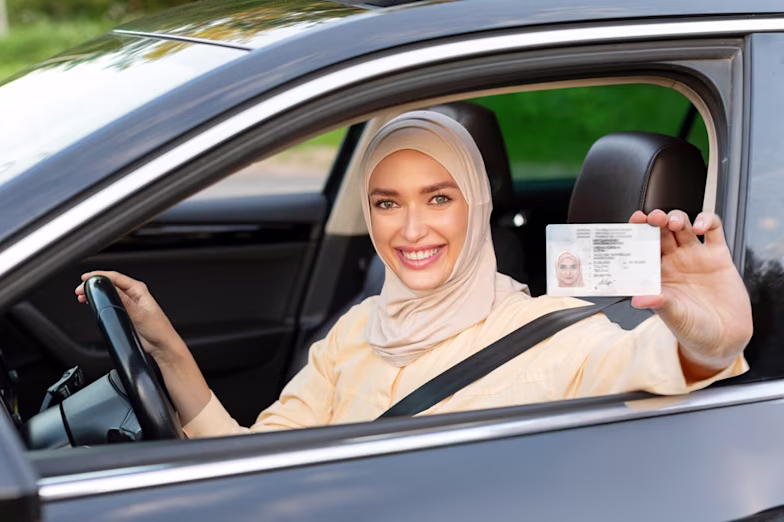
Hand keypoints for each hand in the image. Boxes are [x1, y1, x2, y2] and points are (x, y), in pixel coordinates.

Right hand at [75, 271, 184, 361]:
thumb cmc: (157, 329)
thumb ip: (124, 301)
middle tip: (80, 289)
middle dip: (94, 284)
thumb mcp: (139, 313)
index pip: (115, 277)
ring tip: (82, 296)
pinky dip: (99, 301)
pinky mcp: (126, 312)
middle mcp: (134, 294)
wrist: (161, 345)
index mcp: (139, 289)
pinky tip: (92, 303)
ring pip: (108, 293)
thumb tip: (110, 289)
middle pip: (110, 283)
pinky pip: (110, 302)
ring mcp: (129, 303)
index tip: (86, 278)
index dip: (99, 275)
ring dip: (95, 293)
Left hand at [629, 210, 752, 376]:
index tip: (633, 224)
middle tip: (652, 218)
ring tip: (673, 222)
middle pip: (661, 232)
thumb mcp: (674, 317)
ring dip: (676, 218)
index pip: (642, 247)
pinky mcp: (718, 256)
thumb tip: (639, 299)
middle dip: (655, 221)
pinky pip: (713, 230)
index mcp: (657, 274)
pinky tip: (701, 227)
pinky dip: (706, 221)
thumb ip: (659, 304)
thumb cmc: (693, 330)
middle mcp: (674, 262)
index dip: (637, 233)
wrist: (724, 339)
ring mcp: (695, 257)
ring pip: (683, 226)